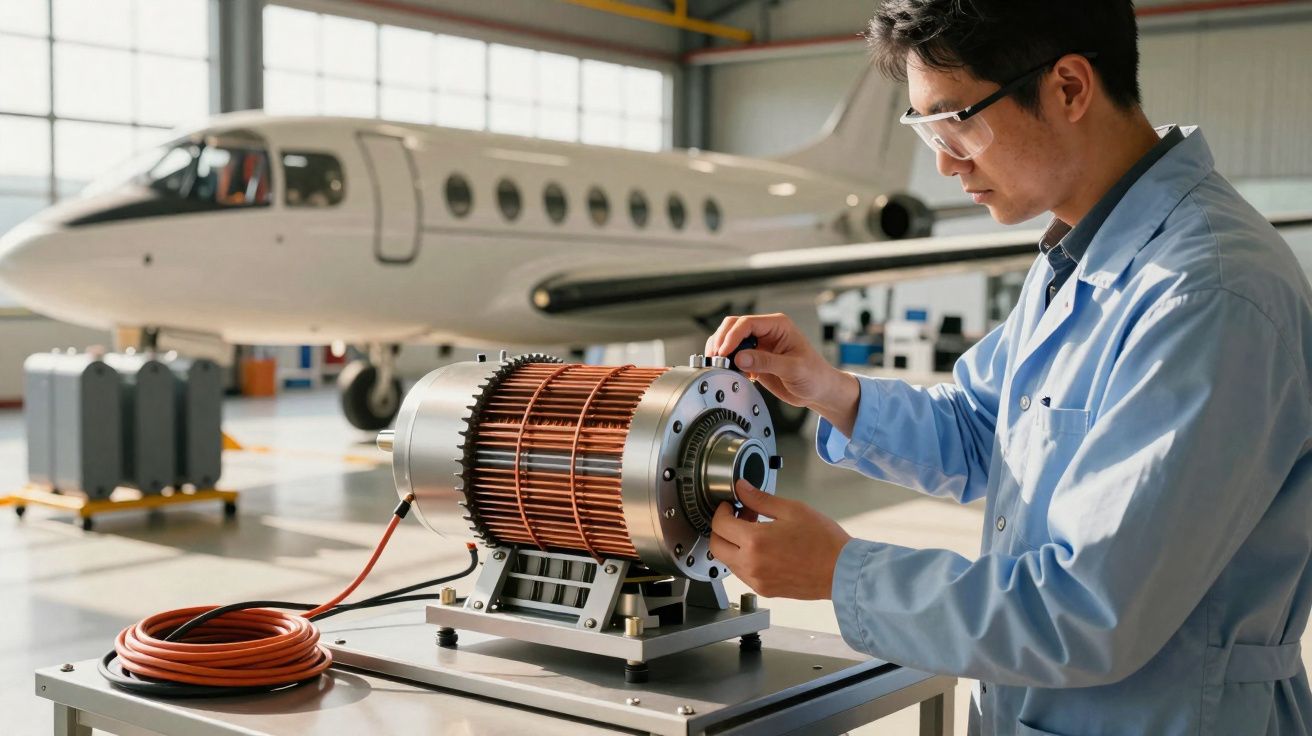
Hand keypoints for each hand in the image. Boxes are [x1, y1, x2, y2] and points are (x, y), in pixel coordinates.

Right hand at [705, 313, 859, 434]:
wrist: (819, 391)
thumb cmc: (815, 376)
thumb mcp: (793, 369)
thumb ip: (766, 362)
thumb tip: (740, 358)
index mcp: (778, 325)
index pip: (746, 323)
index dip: (731, 337)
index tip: (724, 353)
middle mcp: (766, 331)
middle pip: (733, 327)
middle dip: (721, 341)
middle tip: (717, 360)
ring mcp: (758, 345)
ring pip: (729, 340)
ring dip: (722, 352)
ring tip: (722, 367)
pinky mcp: (754, 359)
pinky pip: (733, 356)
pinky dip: (727, 363)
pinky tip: (733, 374)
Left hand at [709, 480, 850, 599]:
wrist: (842, 571)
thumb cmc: (823, 541)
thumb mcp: (792, 510)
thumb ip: (760, 499)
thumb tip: (741, 488)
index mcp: (755, 542)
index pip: (720, 525)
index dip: (722, 510)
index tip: (731, 505)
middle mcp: (751, 564)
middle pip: (716, 546)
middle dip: (722, 529)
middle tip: (739, 517)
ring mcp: (756, 580)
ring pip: (728, 561)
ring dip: (733, 544)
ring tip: (756, 531)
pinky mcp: (765, 590)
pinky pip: (742, 573)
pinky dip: (744, 559)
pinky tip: (763, 548)